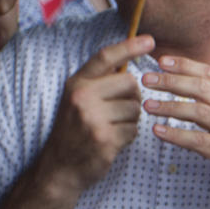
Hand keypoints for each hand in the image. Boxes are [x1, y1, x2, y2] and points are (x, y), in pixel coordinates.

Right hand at [37, 35, 147, 191]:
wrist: (59, 168)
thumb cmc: (73, 131)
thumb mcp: (76, 100)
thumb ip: (98, 83)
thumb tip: (129, 66)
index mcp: (76, 84)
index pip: (106, 57)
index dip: (129, 46)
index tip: (150, 40)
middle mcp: (82, 97)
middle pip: (131, 83)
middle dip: (133, 96)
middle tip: (121, 110)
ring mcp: (93, 119)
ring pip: (136, 108)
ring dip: (132, 119)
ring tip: (114, 127)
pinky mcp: (105, 139)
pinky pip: (134, 130)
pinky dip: (129, 136)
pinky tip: (114, 140)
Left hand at [143, 55, 209, 190]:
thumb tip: (191, 84)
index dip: (184, 65)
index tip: (162, 60)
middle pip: (201, 89)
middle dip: (171, 82)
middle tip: (147, 79)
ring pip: (199, 112)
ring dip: (171, 107)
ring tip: (149, 105)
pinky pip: (199, 141)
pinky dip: (177, 135)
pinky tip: (159, 132)